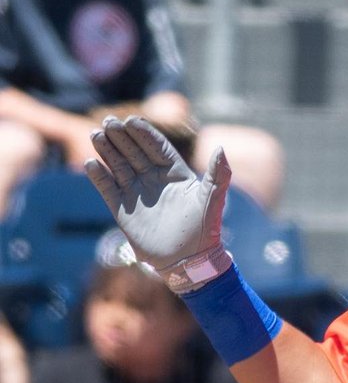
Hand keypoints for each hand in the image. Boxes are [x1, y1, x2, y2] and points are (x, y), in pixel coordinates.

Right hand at [85, 115, 231, 292]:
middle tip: (108, 121)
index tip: (132, 121)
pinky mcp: (123, 210)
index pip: (157, 148)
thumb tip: (221, 148)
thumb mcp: (212, 200)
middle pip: (135, 153)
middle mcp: (154, 180)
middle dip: (122, 137)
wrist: (189, 261)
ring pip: (119, 166)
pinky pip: (109, 189)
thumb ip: (218, 174)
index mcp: (176, 174)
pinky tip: (90, 164)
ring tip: (96, 134)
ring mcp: (137, 194)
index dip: (144, 134)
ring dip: (107, 151)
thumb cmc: (205, 231)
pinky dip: (99, 177)